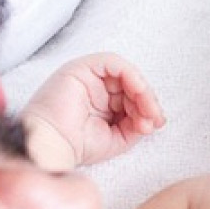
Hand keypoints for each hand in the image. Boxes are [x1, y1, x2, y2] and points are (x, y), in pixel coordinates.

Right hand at [23, 53, 164, 168]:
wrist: (53, 145)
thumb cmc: (78, 145)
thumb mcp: (118, 138)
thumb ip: (136, 125)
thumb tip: (154, 118)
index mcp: (102, 103)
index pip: (132, 98)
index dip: (147, 108)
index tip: (156, 124)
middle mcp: (96, 87)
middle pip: (131, 85)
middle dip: (147, 101)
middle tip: (154, 119)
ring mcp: (88, 77)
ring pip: (126, 74)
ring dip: (142, 91)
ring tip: (148, 111)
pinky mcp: (81, 67)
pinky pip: (113, 62)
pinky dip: (130, 75)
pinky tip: (138, 92)